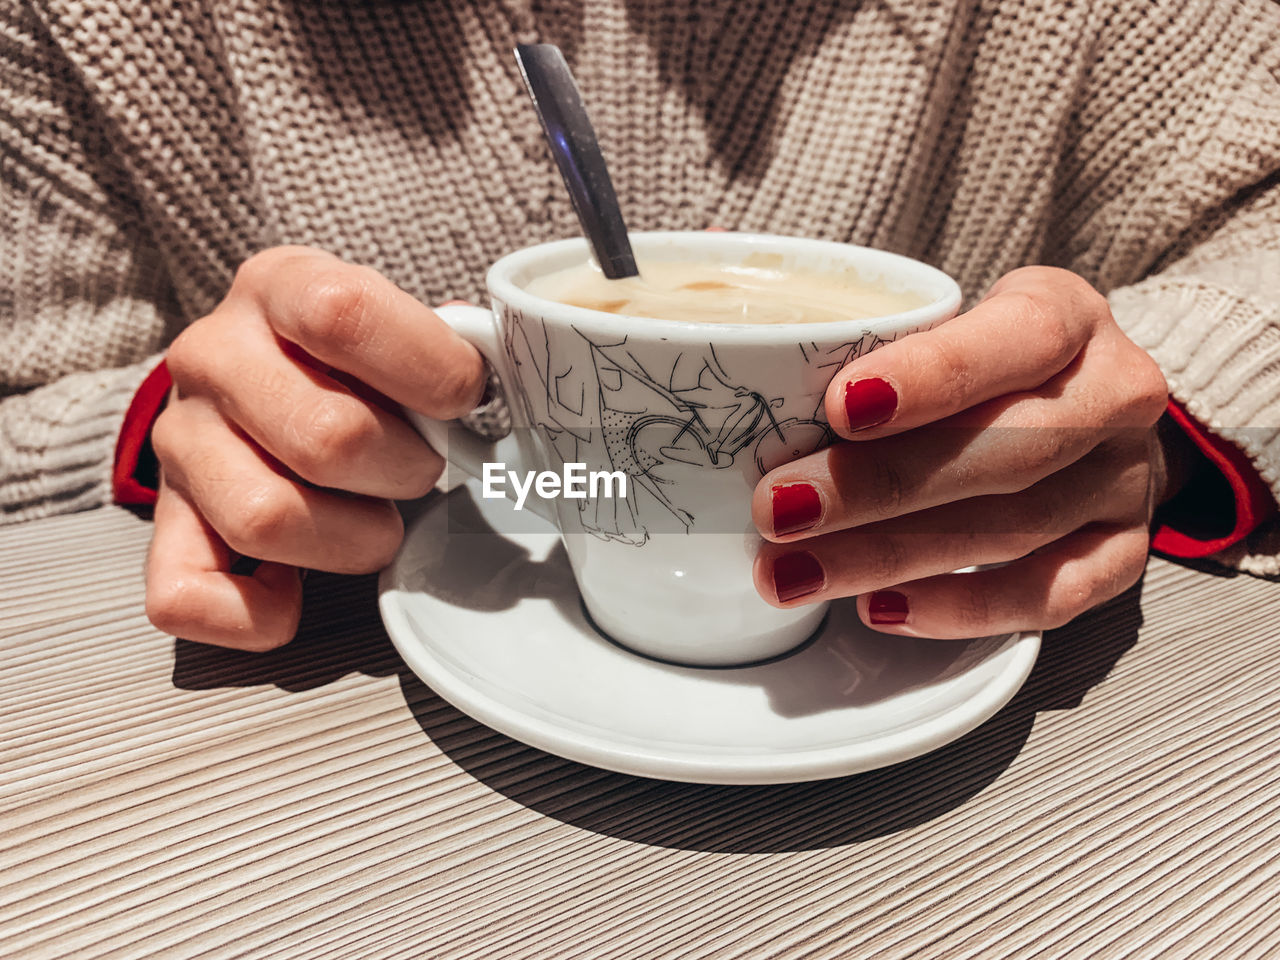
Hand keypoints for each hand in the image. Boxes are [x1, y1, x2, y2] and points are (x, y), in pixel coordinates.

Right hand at [145, 247, 484, 649]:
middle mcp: (212, 356)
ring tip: (377, 524)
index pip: (344, 314)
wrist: (248, 377)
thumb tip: (502, 361)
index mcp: (278, 286)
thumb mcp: (391, 320)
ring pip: (267, 518)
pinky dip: (254, 613)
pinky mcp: (166, 521)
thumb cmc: (347, 360)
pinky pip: (185, 594)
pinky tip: (293, 591)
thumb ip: (447, 342)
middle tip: (423, 468)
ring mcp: (179, 441)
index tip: (465, 399)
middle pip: (326, 436)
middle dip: (407, 470)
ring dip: (354, 541)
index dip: (430, 371)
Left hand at [751, 266, 1169, 636]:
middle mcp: (1113, 393)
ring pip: (1013, 529)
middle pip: (1004, 450)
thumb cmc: (984, 365)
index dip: (933, 376)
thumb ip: (858, 320)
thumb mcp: (944, 318)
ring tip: (792, 575)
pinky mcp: (1122, 551)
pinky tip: (878, 608)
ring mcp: (1123, 480)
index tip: (838, 407)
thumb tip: (701, 255)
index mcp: (1064, 315)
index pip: (1014, 339)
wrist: (1091, 412)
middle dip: (878, 489)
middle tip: (776, 512)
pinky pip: (1050, 596)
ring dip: (891, 558)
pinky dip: (962, 609)